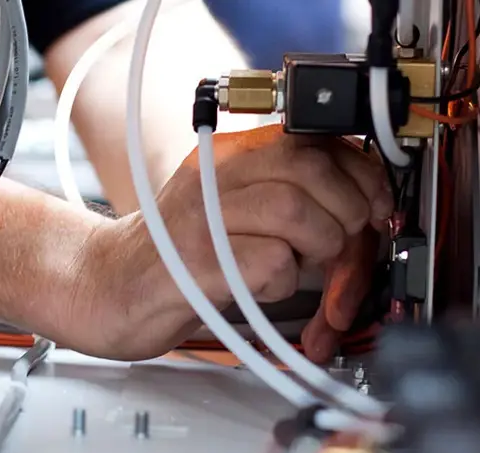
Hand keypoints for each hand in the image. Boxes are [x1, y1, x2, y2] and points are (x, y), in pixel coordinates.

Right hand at [62, 125, 392, 360]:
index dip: (360, 172)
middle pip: (309, 168)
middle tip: (344, 244)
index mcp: (229, 155)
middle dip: (347, 211)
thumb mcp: (235, 211)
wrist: (105, 288)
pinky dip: (284, 282)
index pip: (313, 138)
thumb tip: (367, 210)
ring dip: (321, 247)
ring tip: (304, 266)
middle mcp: (214, 176)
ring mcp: (202, 218)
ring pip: (295, 210)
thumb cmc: (177, 257)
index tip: (375, 204)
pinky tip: (265, 287)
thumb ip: (292, 199)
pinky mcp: (197, 264)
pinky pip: (270, 264)